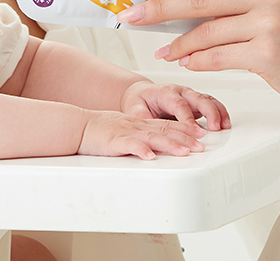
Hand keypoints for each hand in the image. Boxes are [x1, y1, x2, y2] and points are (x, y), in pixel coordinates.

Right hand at [78, 110, 205, 160]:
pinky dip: (141, 150)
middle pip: (164, 130)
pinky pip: (129, 145)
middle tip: (201, 145)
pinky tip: (150, 156)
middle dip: (185, 138)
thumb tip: (158, 146)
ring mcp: (126, 132)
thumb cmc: (100, 130)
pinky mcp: (114, 141)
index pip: (166, 125)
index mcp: (140, 123)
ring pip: (152, 137)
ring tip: (185, 151)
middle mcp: (136, 126)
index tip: (201, 134)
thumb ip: (141, 136)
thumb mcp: (125, 129)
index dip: (185, 129)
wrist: (78, 126)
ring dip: (170, 144)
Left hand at [116, 0, 279, 110]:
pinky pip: (218, 57)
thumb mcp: (266, 1)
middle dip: (157, 6)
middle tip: (129, 14)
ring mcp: (268, 23)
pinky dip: (196, 60)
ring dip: (175, 42)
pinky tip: (184, 61)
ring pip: (205, 31)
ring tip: (160, 50)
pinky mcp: (269, 53)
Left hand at [121, 80, 229, 131]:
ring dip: (218, 112)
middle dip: (209, 112)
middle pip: (198, 98)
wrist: (142, 94)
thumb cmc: (139, 101)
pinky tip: (225, 123)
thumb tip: (147, 127)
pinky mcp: (196, 102)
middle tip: (215, 128)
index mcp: (165, 92)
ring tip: (225, 126)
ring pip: (207, 99)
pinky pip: (211, 104)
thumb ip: (142, 117)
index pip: (178, 104)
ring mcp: (190, 95)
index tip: (194, 130)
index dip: (187, 117)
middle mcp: (180, 91)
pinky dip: (220, 112)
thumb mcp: (134, 109)